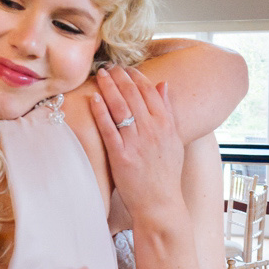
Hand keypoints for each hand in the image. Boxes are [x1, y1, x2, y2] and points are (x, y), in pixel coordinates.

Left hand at [90, 66, 184, 220]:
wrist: (160, 203)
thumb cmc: (165, 173)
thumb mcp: (174, 139)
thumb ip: (168, 111)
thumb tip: (164, 84)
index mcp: (166, 124)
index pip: (150, 92)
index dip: (136, 76)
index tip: (126, 67)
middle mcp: (152, 130)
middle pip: (133, 95)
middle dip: (120, 77)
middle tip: (108, 65)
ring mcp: (136, 142)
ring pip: (121, 108)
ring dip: (109, 87)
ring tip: (100, 74)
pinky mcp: (121, 155)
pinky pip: (109, 129)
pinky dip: (101, 112)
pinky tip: (94, 98)